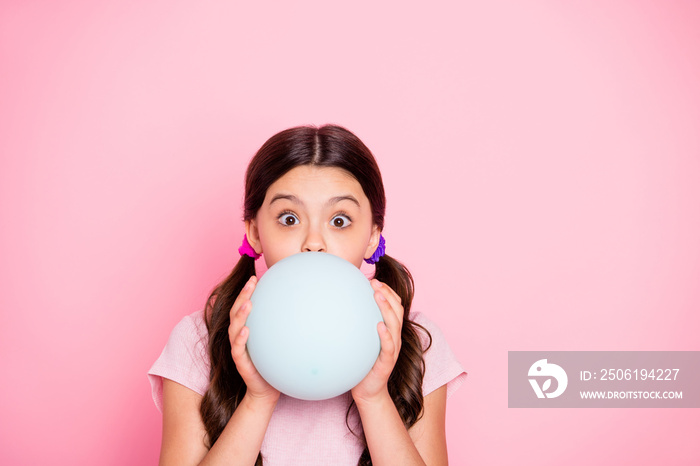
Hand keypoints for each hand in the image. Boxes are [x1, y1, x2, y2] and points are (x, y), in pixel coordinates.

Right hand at [228, 275, 280, 402]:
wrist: (266, 390)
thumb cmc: (273, 364)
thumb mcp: (278, 342)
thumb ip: (282, 328)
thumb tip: (303, 311)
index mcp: (246, 330)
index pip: (244, 306)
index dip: (247, 291)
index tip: (256, 277)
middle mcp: (239, 337)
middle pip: (236, 311)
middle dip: (243, 295)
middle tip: (251, 282)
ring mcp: (238, 349)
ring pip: (234, 327)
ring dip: (241, 314)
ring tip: (249, 302)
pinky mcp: (240, 362)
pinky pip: (238, 348)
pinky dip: (241, 338)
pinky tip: (247, 330)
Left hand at [351, 279, 403, 404]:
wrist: (367, 392)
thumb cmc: (362, 365)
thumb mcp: (360, 342)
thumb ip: (356, 327)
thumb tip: (337, 310)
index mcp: (390, 331)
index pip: (395, 306)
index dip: (388, 292)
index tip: (375, 281)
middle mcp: (394, 337)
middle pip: (397, 310)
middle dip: (387, 294)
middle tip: (375, 283)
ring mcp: (393, 349)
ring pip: (395, 324)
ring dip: (387, 308)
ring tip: (378, 296)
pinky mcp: (388, 362)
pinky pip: (389, 346)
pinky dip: (385, 335)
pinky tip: (378, 326)